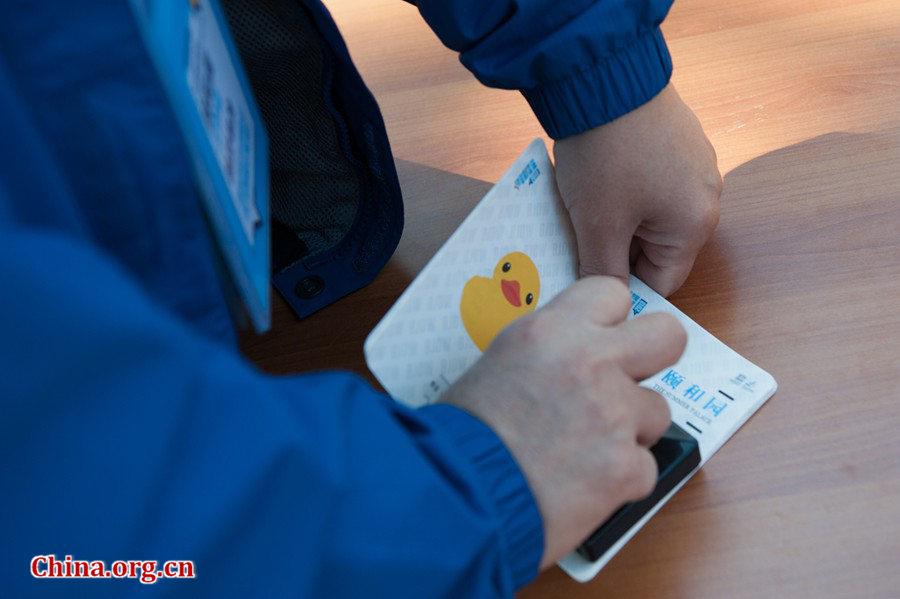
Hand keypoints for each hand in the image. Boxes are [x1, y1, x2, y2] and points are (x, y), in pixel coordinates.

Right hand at [442, 277, 686, 567]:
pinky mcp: (626, 466)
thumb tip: (575, 359)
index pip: (613, 294)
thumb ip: (548, 354)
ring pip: (657, 412)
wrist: (454, 496)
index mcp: (552, 331)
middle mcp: (590, 362)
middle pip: (667, 336)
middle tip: (629, 382)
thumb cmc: (462, 437)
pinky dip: (619, 482)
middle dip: (655, 358)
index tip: (605, 341)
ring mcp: (614, 413)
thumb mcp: (499, 365)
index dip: (612, 322)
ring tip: (582, 452)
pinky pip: (644, 468)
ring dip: (629, 432)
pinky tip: (581, 486)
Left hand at [554, 83, 721, 295]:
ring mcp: (694, 166)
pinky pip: (650, 185)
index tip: (591, 284)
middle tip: (580, 245)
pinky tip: (596, 181)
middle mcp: (706, 197)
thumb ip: (604, 271)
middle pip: (658, 249)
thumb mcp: (599, 224)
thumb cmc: (606, 156)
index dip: (626, 288)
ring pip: (651, 217)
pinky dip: (624, 192)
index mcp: (696, 225)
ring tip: (584, 210)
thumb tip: (609, 298)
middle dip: (618, 250)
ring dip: (618, 221)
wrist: (605, 79)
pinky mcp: (677, 143)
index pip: (663, 282)